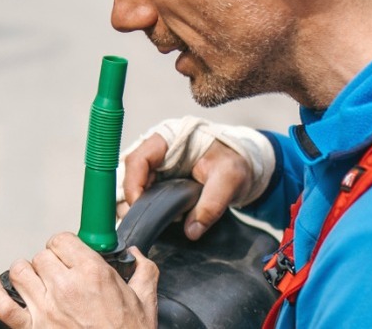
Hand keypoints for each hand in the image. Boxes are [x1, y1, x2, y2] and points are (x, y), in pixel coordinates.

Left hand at [0, 233, 157, 328]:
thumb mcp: (145, 301)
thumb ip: (144, 270)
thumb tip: (136, 255)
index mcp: (93, 274)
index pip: (63, 240)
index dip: (65, 246)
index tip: (70, 254)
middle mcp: (65, 287)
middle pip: (41, 255)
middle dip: (50, 261)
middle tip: (60, 273)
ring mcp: (45, 309)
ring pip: (20, 272)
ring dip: (26, 273)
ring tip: (36, 280)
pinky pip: (2, 305)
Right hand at [119, 117, 275, 239]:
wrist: (240, 164)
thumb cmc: (233, 160)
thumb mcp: (228, 179)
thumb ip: (212, 204)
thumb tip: (192, 230)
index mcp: (167, 141)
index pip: (138, 160)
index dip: (133, 184)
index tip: (139, 208)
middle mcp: (155, 154)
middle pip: (130, 177)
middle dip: (134, 202)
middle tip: (145, 224)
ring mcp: (155, 170)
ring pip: (134, 190)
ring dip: (140, 209)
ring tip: (153, 225)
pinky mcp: (159, 184)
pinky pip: (144, 198)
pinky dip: (148, 212)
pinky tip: (157, 224)